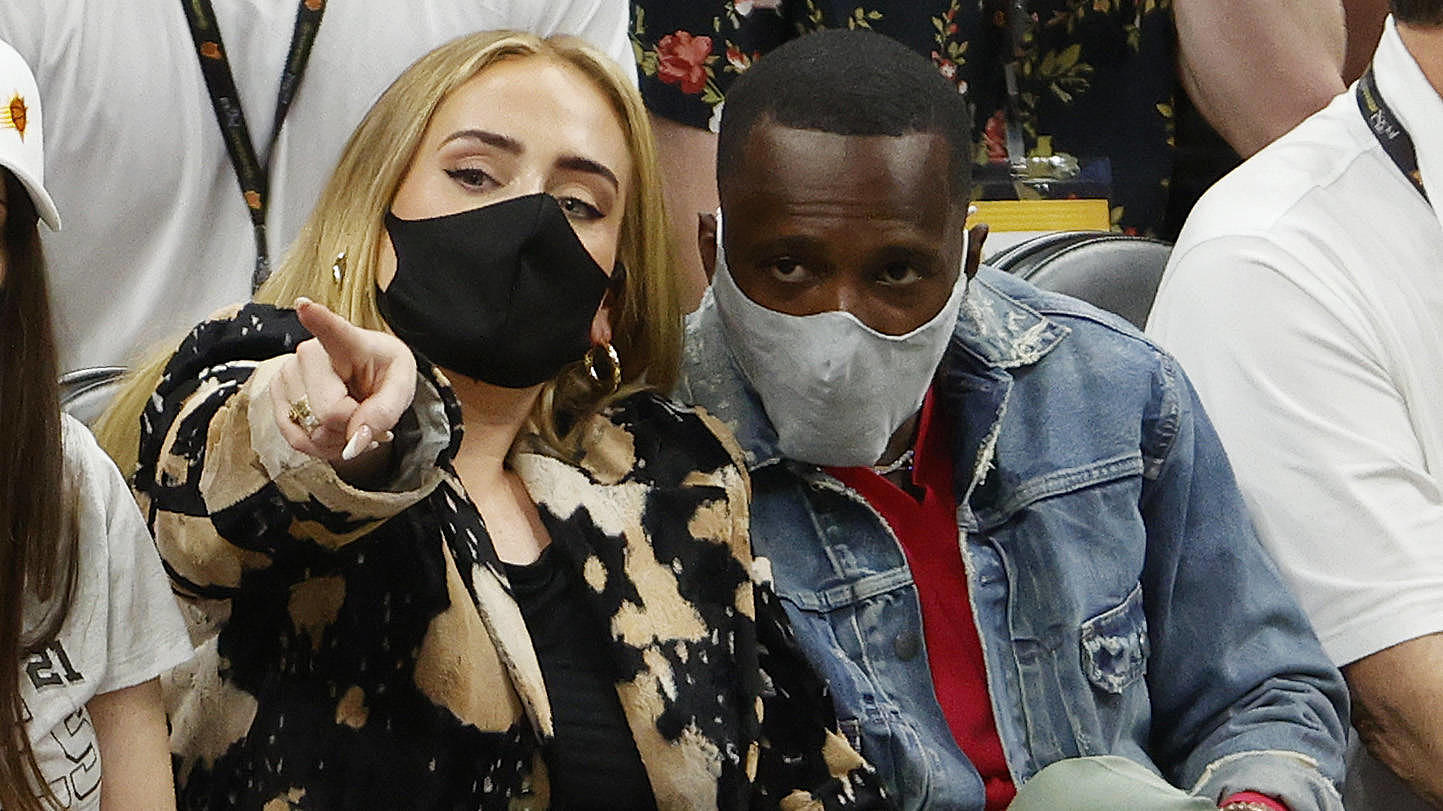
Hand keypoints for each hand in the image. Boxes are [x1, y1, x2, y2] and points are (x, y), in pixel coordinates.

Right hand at [270, 297, 416, 465]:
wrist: (367, 378)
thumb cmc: (384, 375)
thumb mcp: (400, 389)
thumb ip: (385, 413)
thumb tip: (354, 441)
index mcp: (349, 342)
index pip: (332, 330)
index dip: (318, 319)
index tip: (305, 306)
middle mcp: (310, 353)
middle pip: (329, 412)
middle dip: (352, 428)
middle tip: (365, 415)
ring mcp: (288, 373)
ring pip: (310, 431)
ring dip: (336, 441)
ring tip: (351, 422)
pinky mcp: (277, 394)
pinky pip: (295, 438)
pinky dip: (319, 446)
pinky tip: (334, 433)